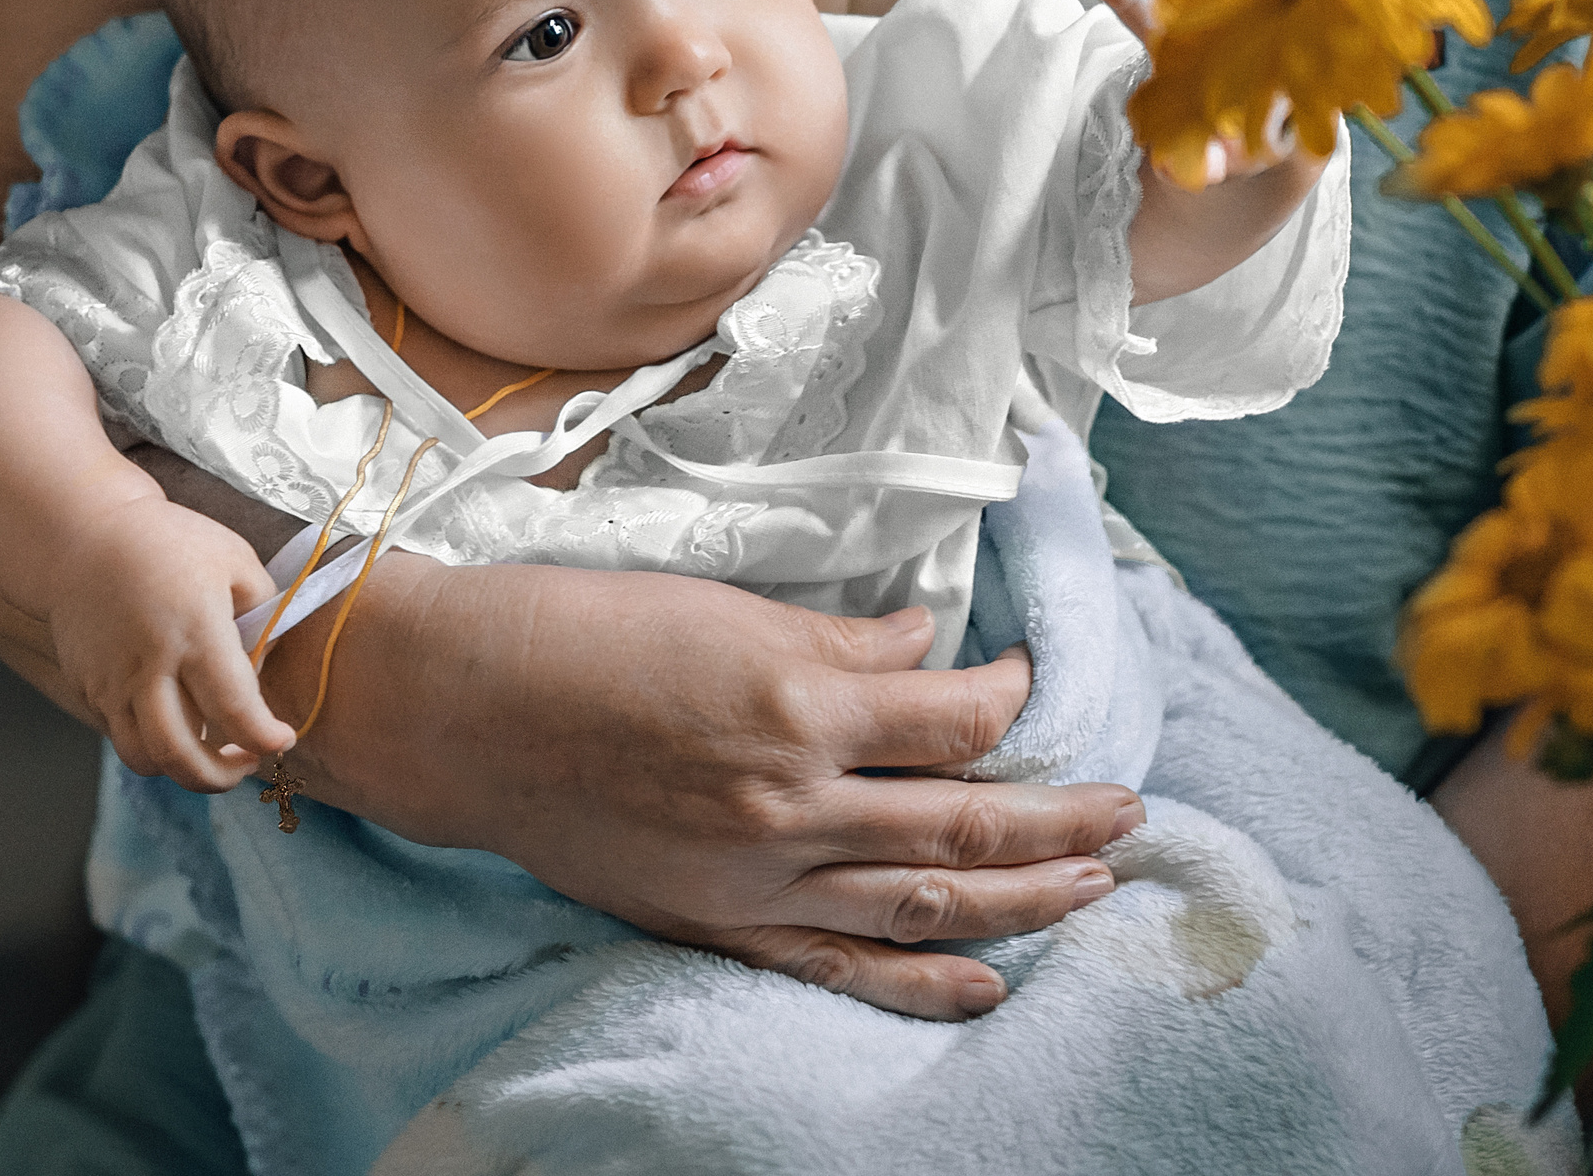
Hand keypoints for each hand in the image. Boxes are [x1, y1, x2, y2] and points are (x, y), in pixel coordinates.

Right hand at [46, 494, 294, 790]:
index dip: (265, 739)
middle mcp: (149, 667)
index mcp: (196, 632)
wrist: (81, 536)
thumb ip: (263, 614)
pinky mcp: (87, 688)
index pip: (236, 711)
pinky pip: (120, 737)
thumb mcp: (235, 560)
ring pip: (144, 758)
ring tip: (212, 753)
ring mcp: (111, 683)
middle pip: (181, 755)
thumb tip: (264, 667)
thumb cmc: (168, 542)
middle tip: (247, 762)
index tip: (283, 739)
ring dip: (183, 771)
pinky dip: (152, 745)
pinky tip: (176, 723)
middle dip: (222, 778)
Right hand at [262, 557, 1143, 1022]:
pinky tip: (988, 984)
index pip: (952, 716)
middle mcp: (791, 804)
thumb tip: (926, 644)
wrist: (463, 711)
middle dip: (1060, 815)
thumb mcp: (726, 608)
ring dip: (1023, 899)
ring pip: (923, 904)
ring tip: (1096, 885)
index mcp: (796, 706)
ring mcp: (756, 878)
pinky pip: (839, 968)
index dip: (1013, 697)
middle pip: (964, 824)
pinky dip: (919, 982)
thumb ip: (838, 641)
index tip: (1036, 677)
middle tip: (1129, 808)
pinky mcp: (718, 923)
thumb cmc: (585, 634)